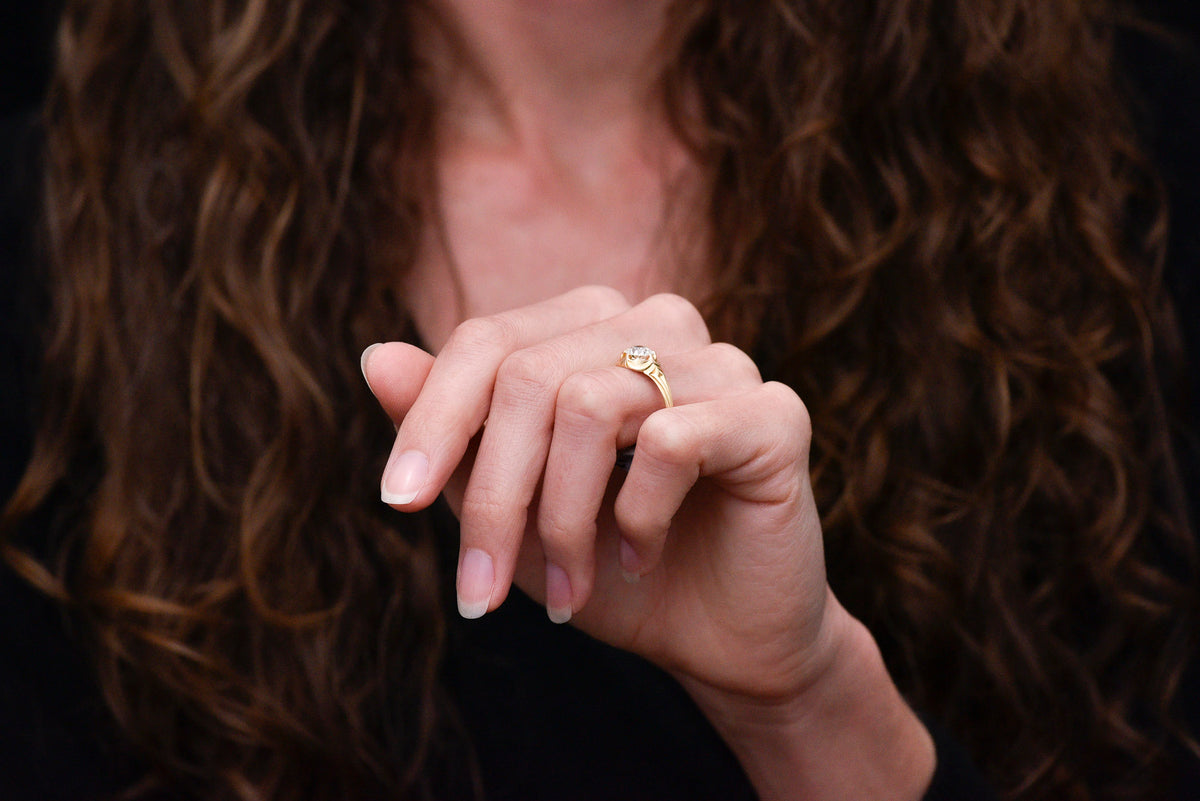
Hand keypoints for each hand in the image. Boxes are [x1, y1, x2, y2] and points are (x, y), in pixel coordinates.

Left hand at [363, 286, 831, 701]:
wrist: (718, 638)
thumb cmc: (607, 564)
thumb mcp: (509, 506)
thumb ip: (451, 432)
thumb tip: (374, 355)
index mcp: (593, 329)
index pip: (488, 341)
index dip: (432, 420)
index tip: (396, 503)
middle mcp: (658, 324)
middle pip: (528, 376)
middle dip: (493, 496)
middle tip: (479, 593)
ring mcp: (722, 363)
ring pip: (591, 404)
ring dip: (560, 520)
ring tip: (566, 589)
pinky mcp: (773, 414)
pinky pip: (671, 442)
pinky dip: (637, 518)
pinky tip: (640, 557)